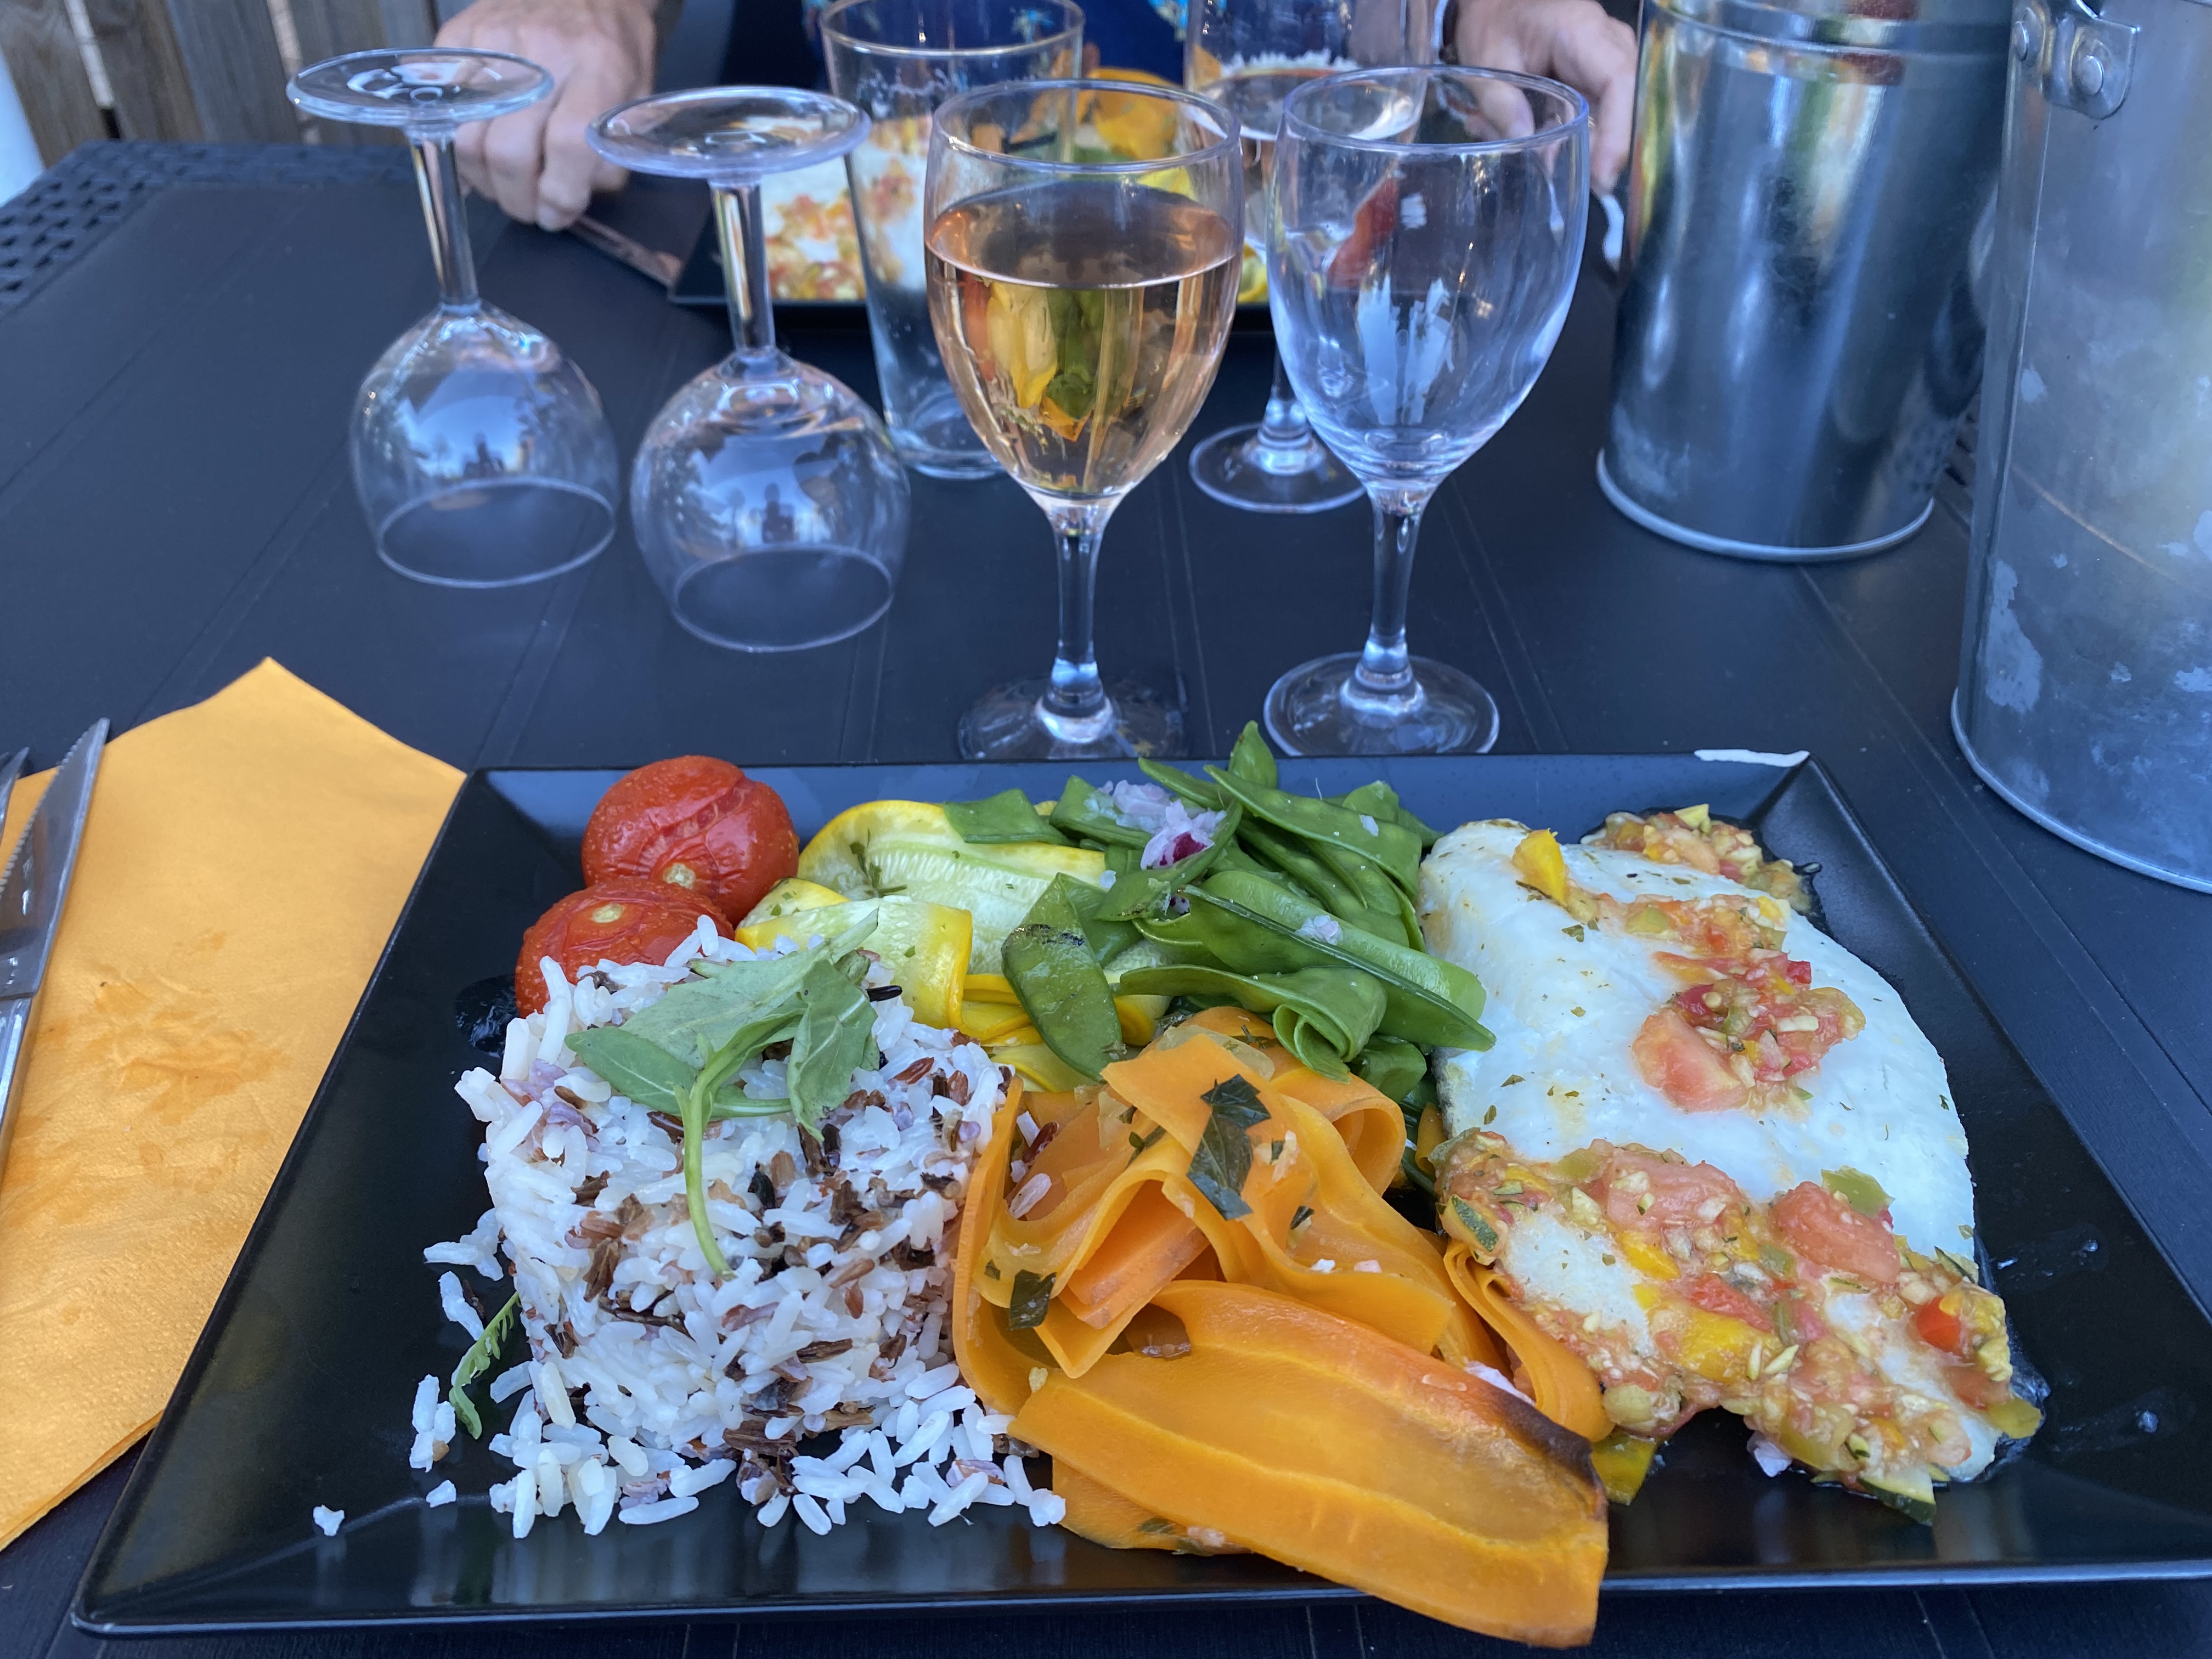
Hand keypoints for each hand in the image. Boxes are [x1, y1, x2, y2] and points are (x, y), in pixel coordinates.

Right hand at [436, 0, 657, 229]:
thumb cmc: (614, 43)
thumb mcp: (635, 96)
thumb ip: (610, 153)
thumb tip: (569, 201)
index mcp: (598, 66)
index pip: (568, 145)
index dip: (560, 194)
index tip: (557, 213)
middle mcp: (542, 51)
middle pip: (508, 151)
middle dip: (517, 200)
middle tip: (528, 209)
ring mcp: (494, 40)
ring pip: (468, 138)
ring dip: (483, 182)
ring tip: (502, 186)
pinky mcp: (460, 34)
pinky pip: (441, 104)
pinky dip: (450, 144)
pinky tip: (474, 155)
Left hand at [1453, 0, 1636, 192]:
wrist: (1498, 4)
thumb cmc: (1494, 23)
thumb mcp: (1486, 63)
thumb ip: (1502, 105)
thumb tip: (1523, 144)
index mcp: (1581, 31)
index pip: (1618, 81)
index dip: (1617, 132)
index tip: (1602, 175)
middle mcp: (1609, 42)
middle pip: (1627, 102)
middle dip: (1603, 150)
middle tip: (1574, 183)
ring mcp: (1610, 59)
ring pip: (1616, 114)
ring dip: (1581, 144)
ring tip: (1536, 152)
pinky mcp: (1601, 76)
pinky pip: (1602, 114)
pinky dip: (1573, 135)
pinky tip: (1536, 140)